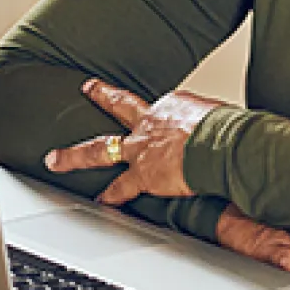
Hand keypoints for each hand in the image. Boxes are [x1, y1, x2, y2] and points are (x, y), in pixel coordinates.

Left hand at [45, 78, 221, 204]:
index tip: (167, 119)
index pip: (162, 108)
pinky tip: (101, 201)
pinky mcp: (142, 174)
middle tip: (89, 88)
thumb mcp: (223, 116)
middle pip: (121, 106)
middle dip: (102, 96)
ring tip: (56, 159)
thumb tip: (234, 132)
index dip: (164, 115)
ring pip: (101, 148)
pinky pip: (120, 187)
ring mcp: (142, 147)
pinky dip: (110, 195)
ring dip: (75, 155)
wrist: (222, 144)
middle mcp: (152, 121)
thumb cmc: (229, 130)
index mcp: (174, 105)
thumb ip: (218, 124)